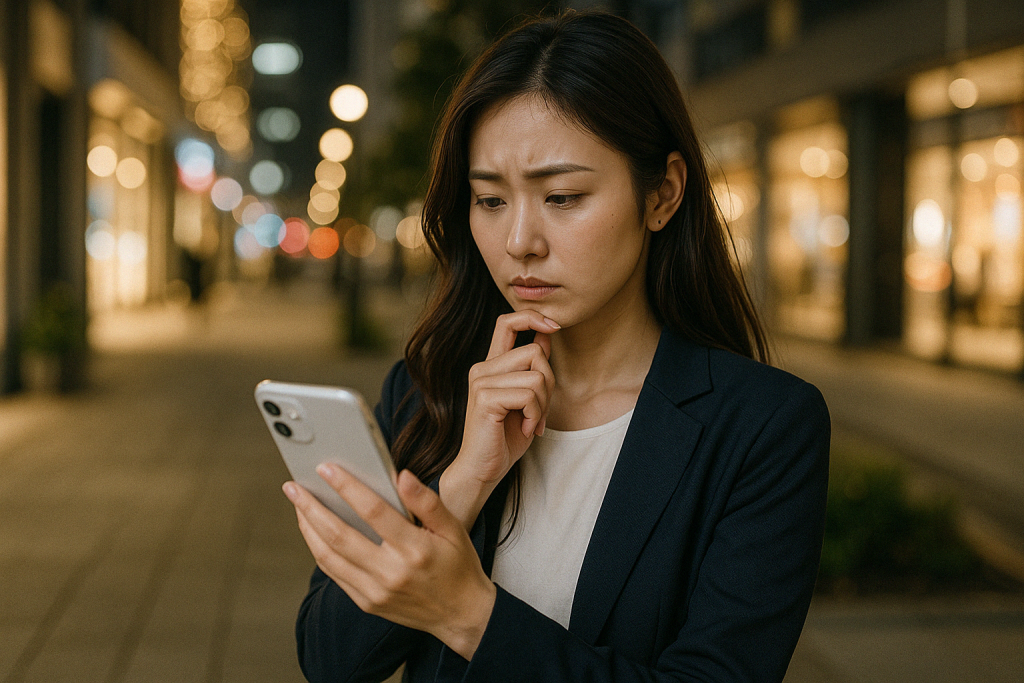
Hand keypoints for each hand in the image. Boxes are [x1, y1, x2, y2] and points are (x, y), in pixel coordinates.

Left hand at [284, 466, 495, 659]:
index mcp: (415, 549)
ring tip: (298, 506)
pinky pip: (334, 574)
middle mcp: (391, 572)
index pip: (372, 511)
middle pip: (339, 535)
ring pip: (329, 556)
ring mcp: (375, 591)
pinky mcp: (367, 602)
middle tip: (293, 487)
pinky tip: (314, 532)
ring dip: (308, 528)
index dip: (346, 487)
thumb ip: (426, 501)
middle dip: (311, 507)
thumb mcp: (453, 528)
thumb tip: (402, 476)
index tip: (327, 469)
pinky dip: (319, 550)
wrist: (461, 614)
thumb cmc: (458, 566)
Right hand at [441, 311, 558, 528]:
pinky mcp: (485, 399)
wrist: (483, 470)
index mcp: (491, 365)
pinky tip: (525, 429)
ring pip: (536, 375)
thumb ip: (533, 369)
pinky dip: (535, 414)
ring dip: (543, 404)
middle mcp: (482, 368)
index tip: (554, 326)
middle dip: (549, 383)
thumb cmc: (504, 438)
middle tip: (540, 411)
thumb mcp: (526, 399)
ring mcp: (481, 382)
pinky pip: (528, 394)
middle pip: (535, 352)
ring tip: (531, 422)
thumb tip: (547, 335)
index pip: (507, 322)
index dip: (532, 317)